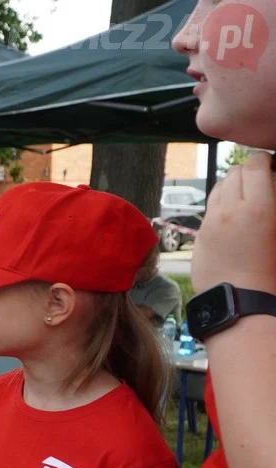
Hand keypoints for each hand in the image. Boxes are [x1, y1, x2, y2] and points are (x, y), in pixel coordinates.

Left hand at [193, 152, 275, 293]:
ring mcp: (211, 222)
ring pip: (217, 188)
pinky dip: (221, 205)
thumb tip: (268, 187)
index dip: (264, 161)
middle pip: (233, 173)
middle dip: (248, 172)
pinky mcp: (200, 236)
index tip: (272, 166)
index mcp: (259, 208)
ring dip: (232, 186)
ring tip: (247, 196)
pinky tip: (233, 216)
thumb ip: (272, 205)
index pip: (254, 166)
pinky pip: (209, 209)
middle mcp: (230, 210)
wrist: (242, 304)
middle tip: (262, 181)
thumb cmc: (272, 273)